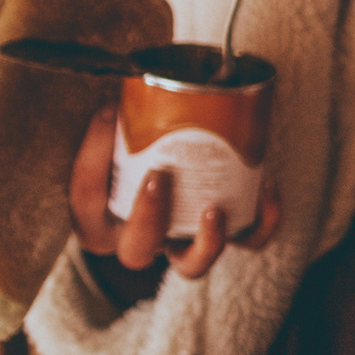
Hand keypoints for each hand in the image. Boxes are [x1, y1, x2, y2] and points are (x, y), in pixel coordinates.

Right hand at [69, 100, 281, 279]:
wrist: (175, 180)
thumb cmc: (141, 154)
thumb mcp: (119, 139)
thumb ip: (119, 121)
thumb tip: (126, 88)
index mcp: (103, 218)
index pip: (86, 198)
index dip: (91, 158)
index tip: (109, 113)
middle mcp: (142, 240)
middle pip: (136, 249)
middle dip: (148, 218)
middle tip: (159, 177)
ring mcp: (183, 244)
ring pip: (191, 266)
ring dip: (206, 241)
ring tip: (215, 209)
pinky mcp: (225, 237)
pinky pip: (249, 241)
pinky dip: (263, 220)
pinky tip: (268, 186)